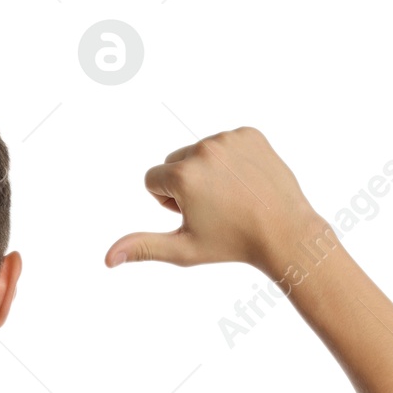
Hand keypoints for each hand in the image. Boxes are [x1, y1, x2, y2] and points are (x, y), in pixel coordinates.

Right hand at [106, 127, 322, 273]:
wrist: (284, 231)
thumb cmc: (231, 244)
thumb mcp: (183, 250)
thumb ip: (143, 247)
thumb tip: (107, 259)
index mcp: (183, 175)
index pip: (151, 179)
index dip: (167, 203)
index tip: (194, 215)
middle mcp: (204, 149)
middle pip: (173, 162)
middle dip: (184, 183)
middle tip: (213, 208)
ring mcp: (229, 139)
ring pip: (198, 152)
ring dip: (207, 172)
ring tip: (231, 196)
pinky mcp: (250, 134)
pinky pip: (224, 143)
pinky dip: (230, 161)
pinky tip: (245, 182)